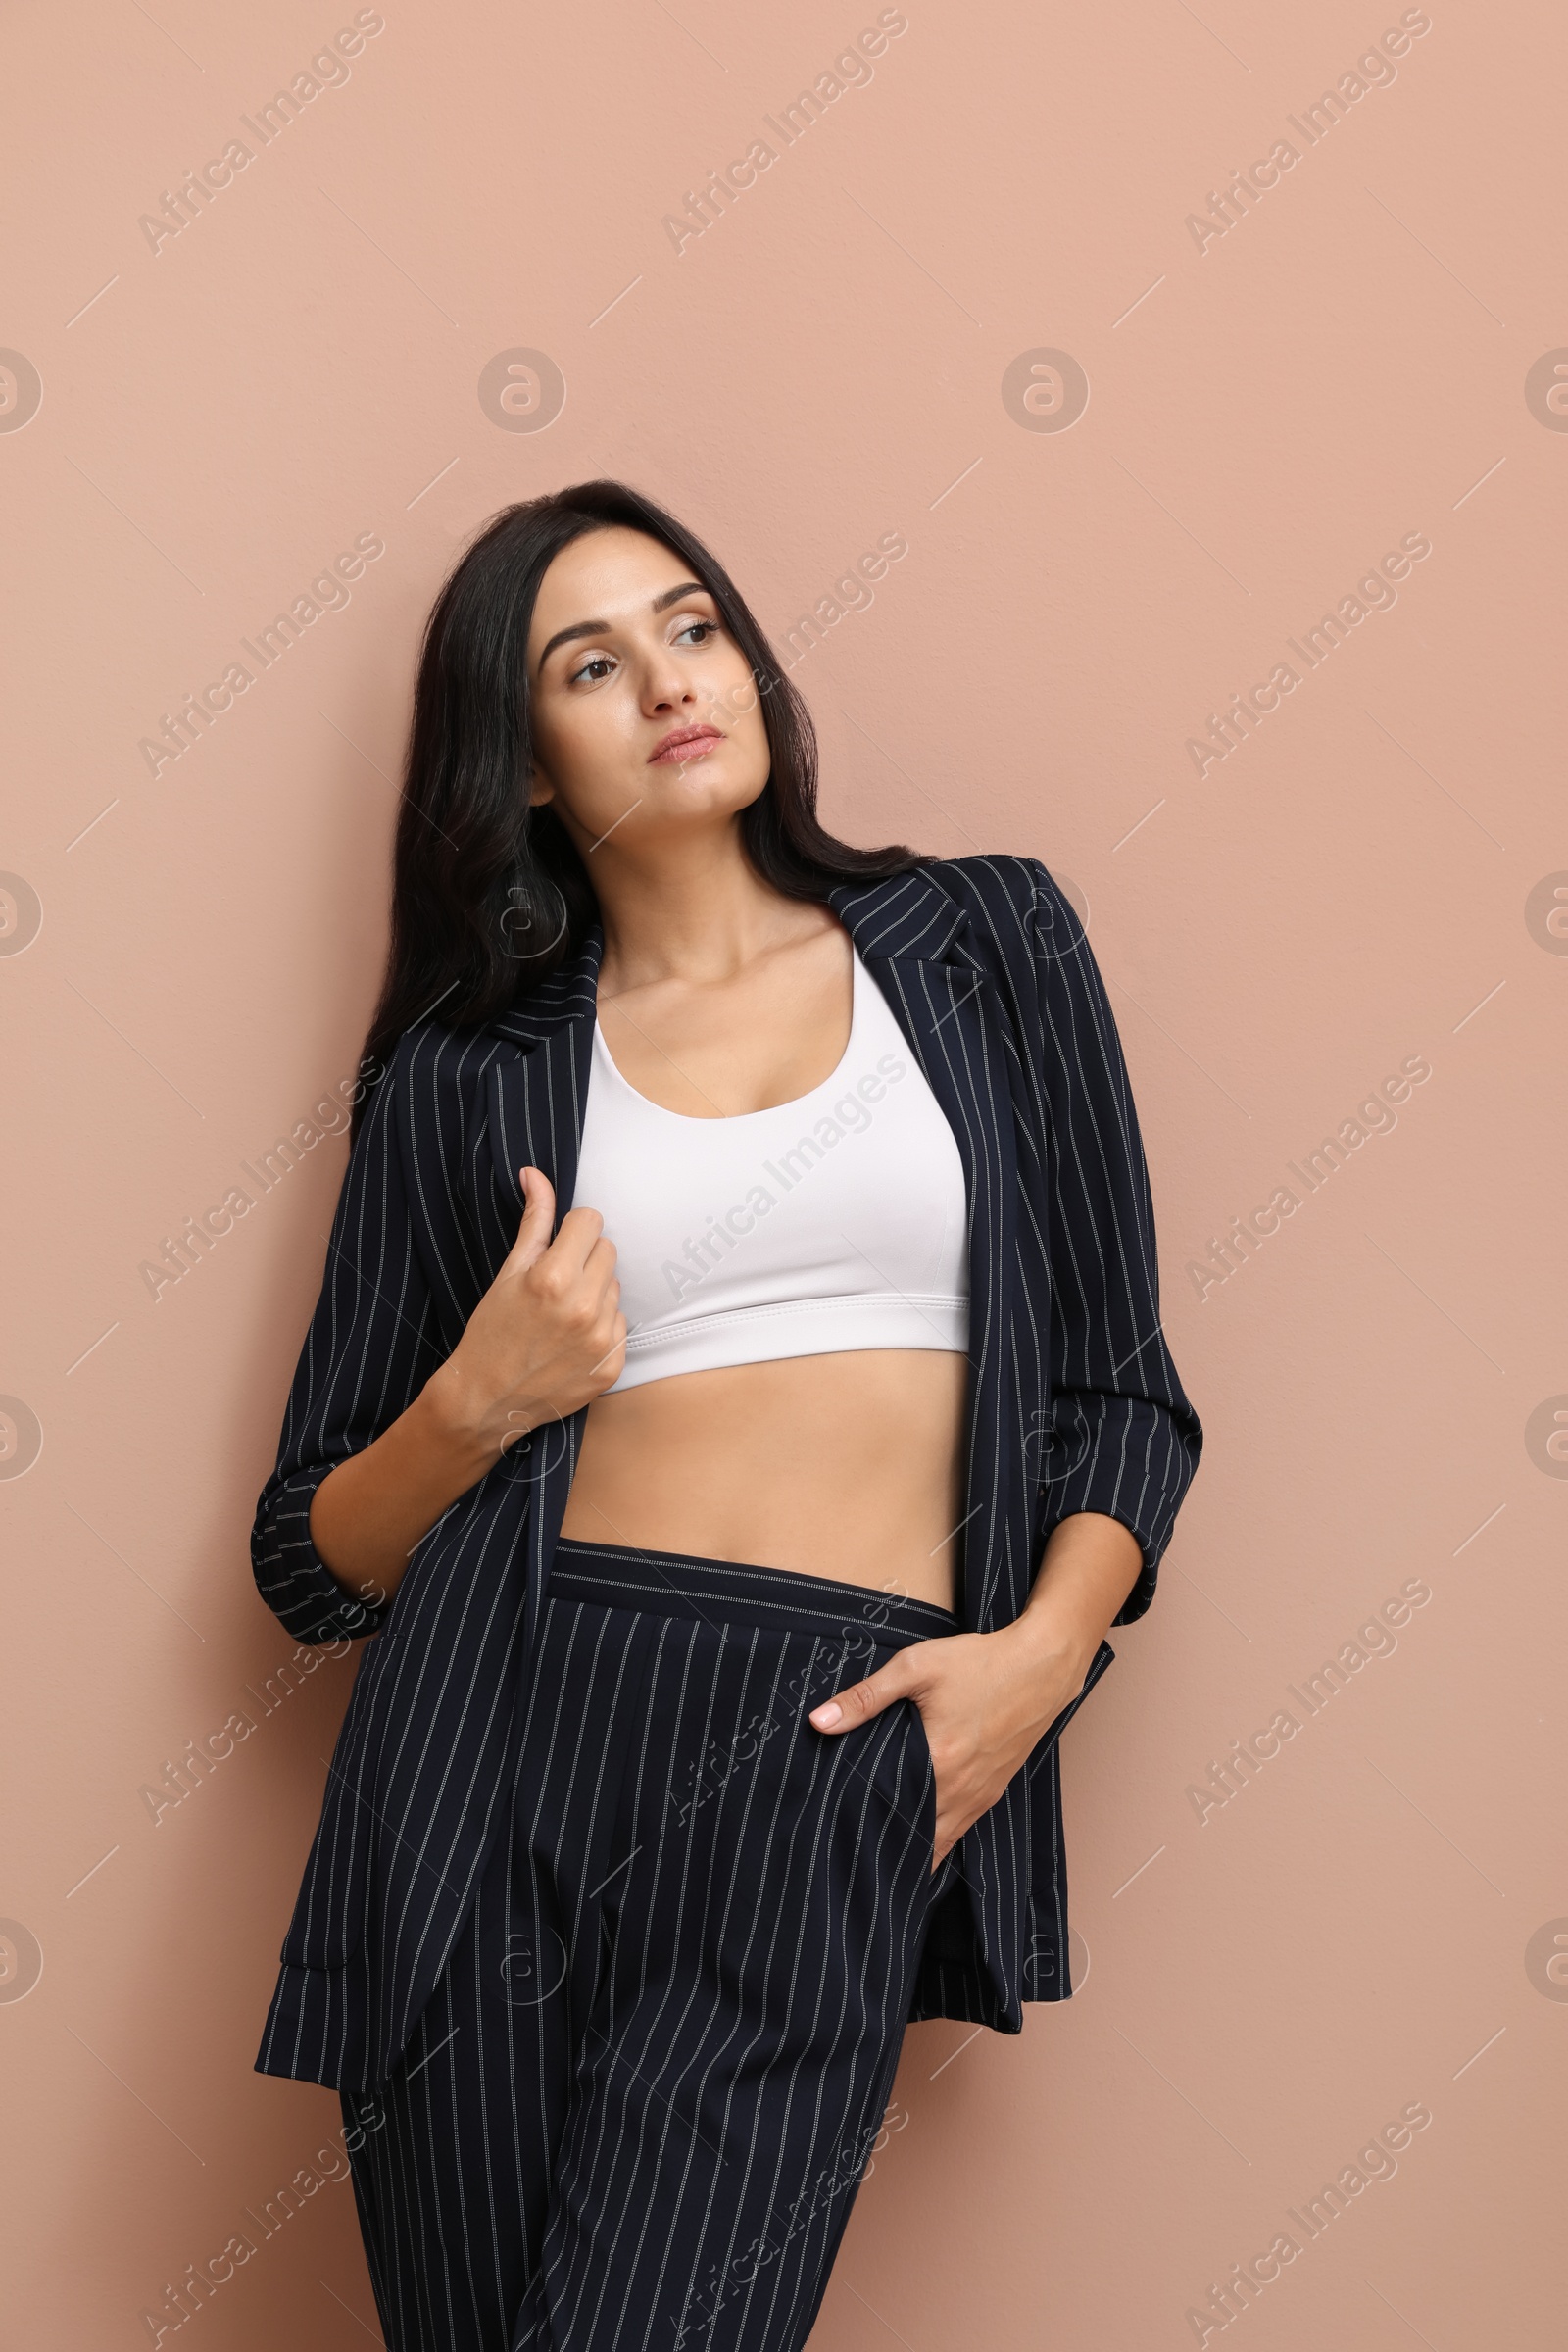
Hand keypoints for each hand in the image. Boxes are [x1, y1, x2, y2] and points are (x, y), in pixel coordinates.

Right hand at [425, 1166, 626, 1464]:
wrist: (484, 1401)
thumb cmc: (490, 1332)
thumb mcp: (507, 1272)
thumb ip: (533, 1221)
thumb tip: (536, 1174)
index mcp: (554, 1277)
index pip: (591, 1222)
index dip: (571, 1231)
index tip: (556, 1248)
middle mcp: (583, 1307)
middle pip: (608, 1251)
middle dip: (583, 1259)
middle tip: (555, 1284)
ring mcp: (601, 1340)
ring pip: (616, 1287)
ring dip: (594, 1293)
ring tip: (560, 1316)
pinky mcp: (612, 1367)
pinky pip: (620, 1324)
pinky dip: (601, 1327)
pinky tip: (571, 1340)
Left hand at [807, 1620, 1095, 1872]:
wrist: (1042, 1665)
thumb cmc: (980, 1663)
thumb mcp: (917, 1668)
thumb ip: (866, 1697)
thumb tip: (819, 1721)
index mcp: (939, 1763)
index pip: (892, 1815)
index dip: (865, 1831)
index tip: (840, 1840)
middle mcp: (961, 1789)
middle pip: (917, 1838)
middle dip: (887, 1848)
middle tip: (854, 1855)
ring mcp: (981, 1794)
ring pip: (942, 1841)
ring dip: (914, 1850)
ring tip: (881, 1858)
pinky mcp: (994, 1790)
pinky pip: (961, 1829)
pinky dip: (940, 1839)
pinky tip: (921, 1836)